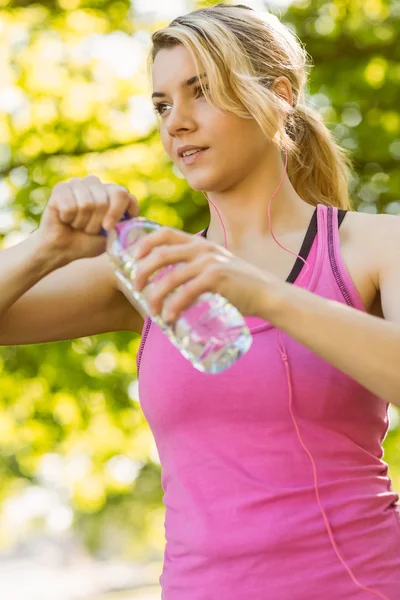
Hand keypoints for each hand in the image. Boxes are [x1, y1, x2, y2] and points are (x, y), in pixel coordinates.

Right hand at [37, 175, 139, 262]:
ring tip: (77, 224)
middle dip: (96, 223)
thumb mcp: (112, 236)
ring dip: (82, 223)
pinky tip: (65, 219)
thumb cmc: (88, 242)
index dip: (117, 212)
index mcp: (111, 193)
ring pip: (87, 204)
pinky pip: (70, 206)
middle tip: (88, 229)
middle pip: (104, 201)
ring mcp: (78, 184)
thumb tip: (132, 214)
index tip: (108, 228)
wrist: (62, 249)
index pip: (122, 194)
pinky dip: (68, 219)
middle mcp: (96, 185)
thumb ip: (124, 224)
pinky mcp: (61, 188)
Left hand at [132, 226, 280, 323]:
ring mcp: (209, 263)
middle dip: (141, 272)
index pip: (164, 233)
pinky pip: (186, 293)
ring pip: (170, 278)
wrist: (266, 293)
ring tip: (152, 311)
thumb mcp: (215, 266)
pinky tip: (168, 317)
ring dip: (155, 296)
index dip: (144, 243)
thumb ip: (196, 267)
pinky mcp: (216, 280)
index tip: (132, 259)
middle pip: (160, 255)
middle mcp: (202, 249)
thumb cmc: (237, 285)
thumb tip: (168, 283)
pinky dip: (173, 307)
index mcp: (199, 243)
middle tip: (135, 288)